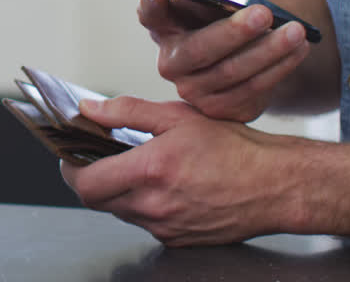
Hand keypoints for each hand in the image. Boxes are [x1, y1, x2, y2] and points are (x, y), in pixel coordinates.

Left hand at [60, 96, 300, 245]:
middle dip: (90, 178)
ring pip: (119, 211)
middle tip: (99, 157)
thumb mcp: (179, 117)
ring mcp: (166, 228)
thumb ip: (127, 112)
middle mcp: (154, 206)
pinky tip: (161, 185)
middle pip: (96, 200)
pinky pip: (144, 223)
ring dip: (117, 191)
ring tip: (136, 167)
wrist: (278, 186)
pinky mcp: (178, 240)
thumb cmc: (234, 148)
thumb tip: (89, 109)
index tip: (72, 153)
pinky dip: (142, 204)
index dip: (70, 167)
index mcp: (151, 171)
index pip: (85, 182)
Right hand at [141, 0, 309, 121]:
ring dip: (268, 50)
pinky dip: (278, 68)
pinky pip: (251, 90)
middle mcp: (170, 61)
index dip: (152, 0)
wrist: (251, 50)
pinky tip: (299, 50)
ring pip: (231, 72)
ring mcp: (192, 89)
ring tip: (296, 30)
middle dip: (232, 32)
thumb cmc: (225, 12)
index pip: (149, 12)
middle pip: (196, 50)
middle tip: (263, 13)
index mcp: (163, 25)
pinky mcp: (219, 108)